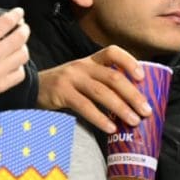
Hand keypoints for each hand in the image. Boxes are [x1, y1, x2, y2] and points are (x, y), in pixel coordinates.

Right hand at [0, 8, 29, 114]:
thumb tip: (2, 20)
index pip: (7, 22)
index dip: (16, 15)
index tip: (19, 13)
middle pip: (21, 37)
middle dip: (24, 29)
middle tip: (23, 28)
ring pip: (24, 55)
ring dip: (22, 48)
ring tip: (17, 47)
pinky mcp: (2, 85)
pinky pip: (21, 73)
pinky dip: (19, 67)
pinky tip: (12, 64)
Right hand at [37, 45, 153, 133]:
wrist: (33, 88)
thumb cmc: (66, 86)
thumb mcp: (84, 77)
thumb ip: (103, 83)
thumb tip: (133, 103)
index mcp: (91, 61)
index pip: (112, 52)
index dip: (129, 62)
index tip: (143, 77)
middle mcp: (83, 66)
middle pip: (113, 77)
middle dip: (133, 94)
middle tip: (146, 110)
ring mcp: (72, 78)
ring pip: (101, 92)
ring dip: (120, 108)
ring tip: (133, 120)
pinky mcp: (62, 93)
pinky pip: (85, 106)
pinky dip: (100, 118)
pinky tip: (110, 127)